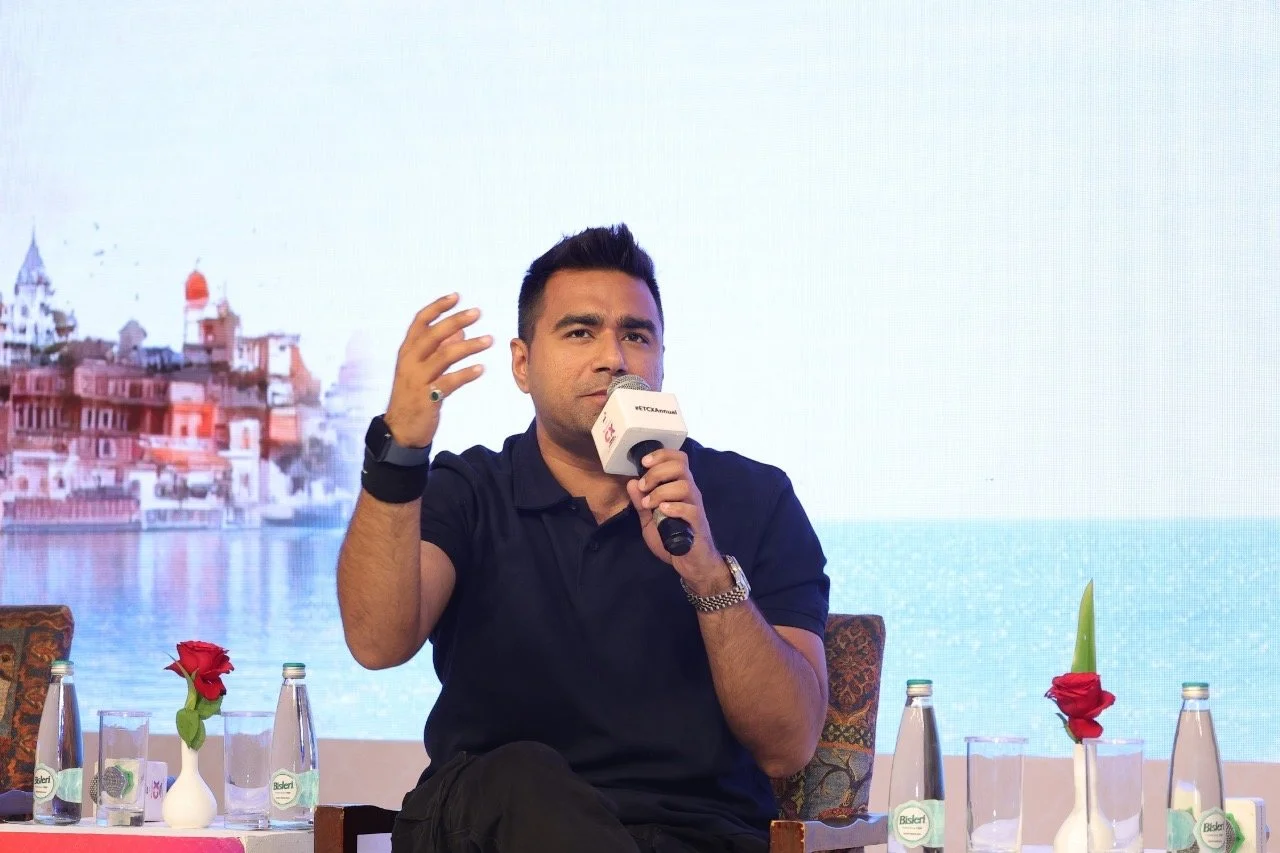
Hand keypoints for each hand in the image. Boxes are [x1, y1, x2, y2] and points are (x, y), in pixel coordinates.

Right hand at [384, 294, 491, 447]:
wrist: (400, 429)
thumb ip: (438, 348)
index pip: (420, 322)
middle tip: (477, 313)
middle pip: (433, 335)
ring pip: (444, 356)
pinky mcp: (427, 398)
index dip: (437, 307)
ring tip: (489, 340)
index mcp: (407, 351)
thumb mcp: (421, 368)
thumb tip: (459, 330)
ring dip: (469, 346)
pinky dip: (466, 374)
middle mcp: (409, 362)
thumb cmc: (413, 394)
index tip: (456, 296)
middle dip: (456, 321)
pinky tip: (481, 369)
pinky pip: (450, 382)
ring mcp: (417, 379)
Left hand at [625, 448, 728, 593]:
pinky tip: (662, 512)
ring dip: (661, 492)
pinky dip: (674, 507)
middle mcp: (690, 492)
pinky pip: (690, 509)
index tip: (643, 462)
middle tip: (644, 487)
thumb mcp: (650, 520)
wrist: (691, 563)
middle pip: (680, 466)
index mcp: (679, 486)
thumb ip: (641, 502)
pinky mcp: (698, 523)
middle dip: (657, 473)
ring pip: (684, 485)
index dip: (661, 455)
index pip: (678, 459)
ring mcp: (695, 506)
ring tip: (649, 505)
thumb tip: (631, 483)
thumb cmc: (672, 539)